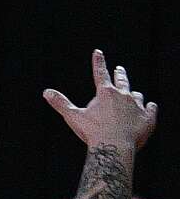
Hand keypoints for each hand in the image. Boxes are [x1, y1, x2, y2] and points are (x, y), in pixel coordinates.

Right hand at [43, 50, 157, 149]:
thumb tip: (46, 92)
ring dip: (134, 94)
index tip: (98, 52)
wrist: (114, 146)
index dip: (98, 62)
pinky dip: (150, 108)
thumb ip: (61, 103)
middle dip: (119, 74)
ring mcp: (137, 106)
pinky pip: (151, 109)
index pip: (100, 73)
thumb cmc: (93, 132)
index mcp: (106, 93)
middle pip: (122, 80)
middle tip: (119, 69)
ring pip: (137, 95)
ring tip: (133, 95)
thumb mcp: (73, 117)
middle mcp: (123, 95)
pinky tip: (150, 107)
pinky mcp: (147, 117)